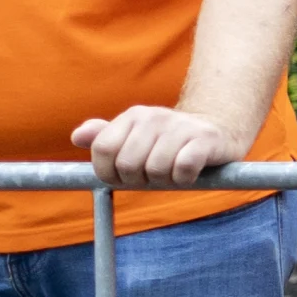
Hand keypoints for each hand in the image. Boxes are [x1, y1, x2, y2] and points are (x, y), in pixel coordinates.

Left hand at [71, 103, 247, 186]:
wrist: (219, 129)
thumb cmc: (170, 141)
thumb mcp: (136, 136)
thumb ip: (105, 137)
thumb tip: (77, 136)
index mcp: (133, 115)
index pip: (103, 149)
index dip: (107, 172)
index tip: (122, 177)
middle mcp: (155, 117)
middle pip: (127, 164)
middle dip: (137, 180)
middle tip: (151, 177)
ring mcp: (180, 127)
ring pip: (155, 169)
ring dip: (164, 181)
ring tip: (172, 173)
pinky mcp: (204, 140)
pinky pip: (183, 168)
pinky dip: (184, 179)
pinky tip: (189, 173)